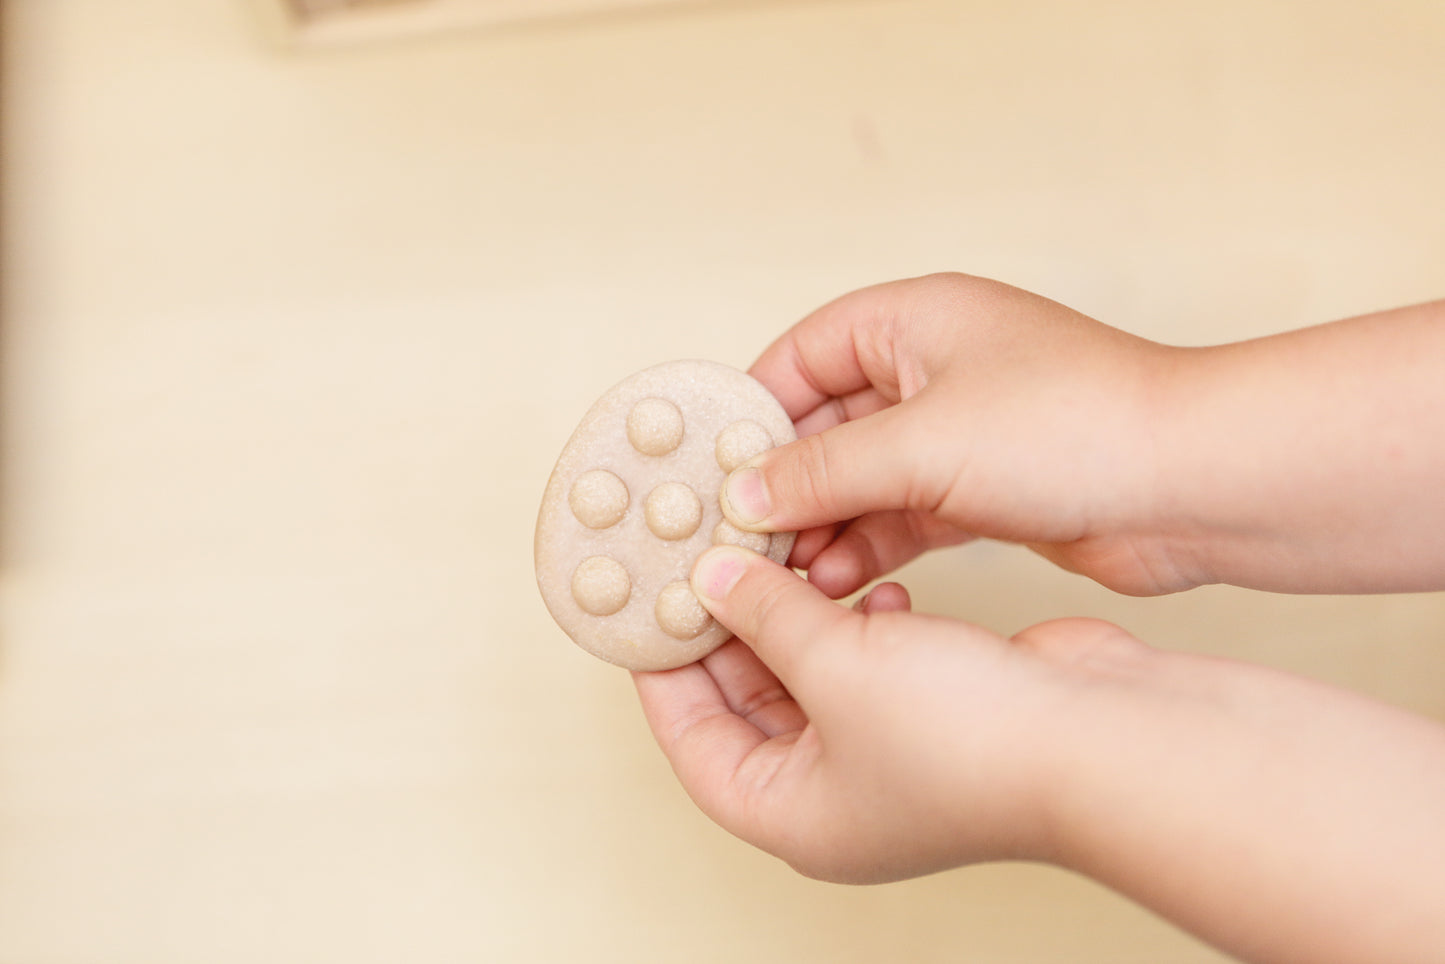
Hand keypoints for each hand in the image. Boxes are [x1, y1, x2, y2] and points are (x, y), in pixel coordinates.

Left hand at [636, 546, 1444, 962]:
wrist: (1102, 735)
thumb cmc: (972, 737)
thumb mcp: (836, 664)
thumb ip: (766, 618)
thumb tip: (713, 581)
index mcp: (789, 812)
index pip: (689, 738)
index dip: (661, 668)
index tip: (644, 603)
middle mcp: (832, 794)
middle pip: (745, 701)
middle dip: (729, 627)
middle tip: (703, 555)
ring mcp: (886, 755)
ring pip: (809, 674)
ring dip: (793, 615)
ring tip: (773, 554)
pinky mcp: (932, 712)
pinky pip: (867, 661)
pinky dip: (857, 619)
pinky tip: (865, 582)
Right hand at [722, 272, 1193, 596]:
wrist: (1193, 486)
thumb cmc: (1073, 428)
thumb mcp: (922, 446)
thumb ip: (822, 470)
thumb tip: (745, 493)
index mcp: (915, 322)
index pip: (802, 355)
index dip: (752, 410)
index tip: (708, 467)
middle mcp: (934, 369)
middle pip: (826, 425)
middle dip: (785, 484)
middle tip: (738, 538)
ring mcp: (960, 433)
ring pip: (863, 479)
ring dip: (824, 526)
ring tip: (787, 574)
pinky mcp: (984, 491)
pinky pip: (903, 516)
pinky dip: (869, 546)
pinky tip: (836, 582)